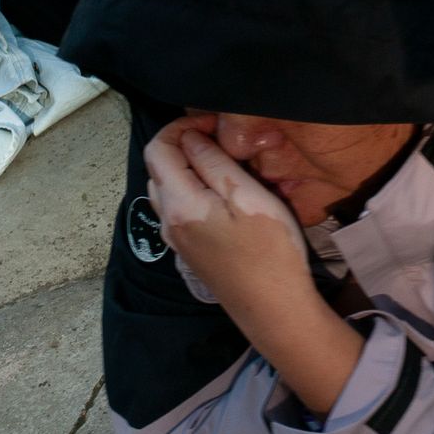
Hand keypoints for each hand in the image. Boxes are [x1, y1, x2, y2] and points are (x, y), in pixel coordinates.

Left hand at [146, 115, 366, 416]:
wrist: (276, 311)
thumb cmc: (269, 250)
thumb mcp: (247, 196)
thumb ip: (214, 163)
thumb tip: (190, 138)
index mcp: (178, 204)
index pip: (158, 149)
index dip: (181, 127)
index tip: (214, 123)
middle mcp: (168, 221)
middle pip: (159, 168)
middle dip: (183, 145)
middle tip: (222, 139)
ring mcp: (177, 240)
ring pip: (167, 189)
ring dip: (188, 168)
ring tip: (225, 163)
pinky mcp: (190, 252)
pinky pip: (179, 209)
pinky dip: (192, 189)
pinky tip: (224, 194)